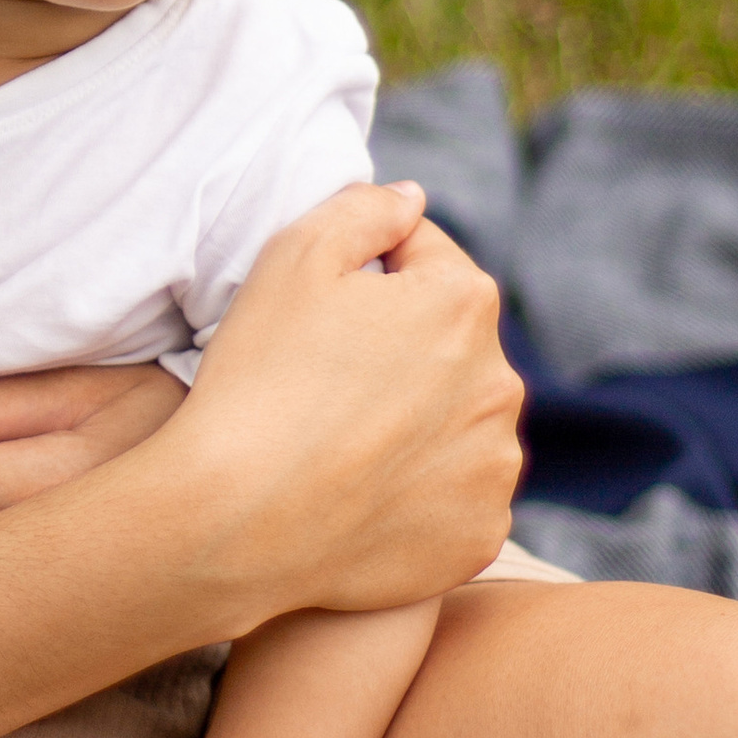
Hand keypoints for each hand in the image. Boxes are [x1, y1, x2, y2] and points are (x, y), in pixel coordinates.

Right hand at [176, 183, 522, 618]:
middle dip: (399, 349)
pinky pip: (455, 499)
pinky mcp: (478, 536)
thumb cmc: (259, 379)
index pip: (425, 256)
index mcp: (465, 303)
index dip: (366, 272)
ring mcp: (495, 469)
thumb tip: (411, 201)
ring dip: (416, 423)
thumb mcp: (292, 257)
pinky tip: (360, 497)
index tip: (318, 311)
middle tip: (321, 380)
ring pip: (457, 423)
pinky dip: (419, 495)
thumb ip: (363, 208)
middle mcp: (501, 385)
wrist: (236, 522)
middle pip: (448, 343)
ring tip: (340, 443)